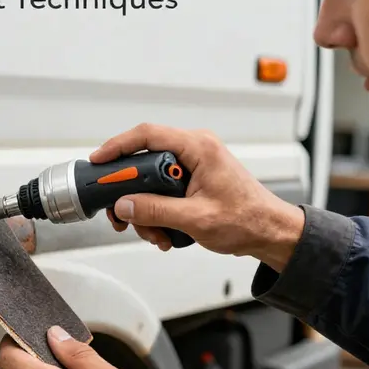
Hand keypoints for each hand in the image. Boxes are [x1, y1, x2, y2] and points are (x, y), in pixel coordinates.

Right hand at [92, 123, 304, 271]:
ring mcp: (193, 165)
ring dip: (145, 210)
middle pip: (143, 161)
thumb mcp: (195, 218)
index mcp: (198, 148)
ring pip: (150, 181)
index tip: (98, 161)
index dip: (117, 146)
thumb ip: (155, 210)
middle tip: (121, 213)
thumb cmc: (248, 219)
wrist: (271, 232)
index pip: (147, 135)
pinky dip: (156, 212)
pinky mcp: (192, 179)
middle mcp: (195, 150)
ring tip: (154, 233)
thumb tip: (124, 204)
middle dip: (130, 192)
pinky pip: (162, 190)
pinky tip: (163, 231)